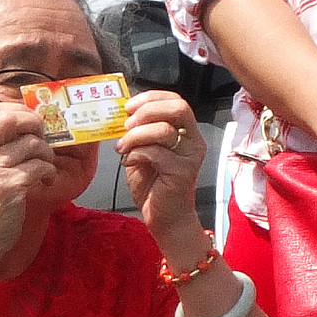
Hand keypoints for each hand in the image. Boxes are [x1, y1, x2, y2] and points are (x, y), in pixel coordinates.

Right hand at [0, 101, 57, 267]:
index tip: (31, 124)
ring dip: (47, 155)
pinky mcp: (9, 186)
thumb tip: (27, 126)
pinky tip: (45, 182)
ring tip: (45, 169)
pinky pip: (40, 166)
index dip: (18, 111)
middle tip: (42, 139)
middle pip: (11, 118)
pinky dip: (49, 173)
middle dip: (35, 124)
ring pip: (33, 144)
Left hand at [117, 91, 206, 253]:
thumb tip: (122, 114)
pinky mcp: (182, 172)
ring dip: (136, 136)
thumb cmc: (154, 185)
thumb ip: (139, 132)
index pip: (175, 100)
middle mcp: (193, 140)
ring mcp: (190, 156)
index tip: (128, 107)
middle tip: (127, 124)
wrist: (165, 218)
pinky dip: (136, 154)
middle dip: (147, 111)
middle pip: (178, 108)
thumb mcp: (143, 151)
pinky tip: (128, 163)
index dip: (150, 98)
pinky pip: (155, 153)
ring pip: (163, 130)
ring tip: (122, 147)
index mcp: (186, 131)